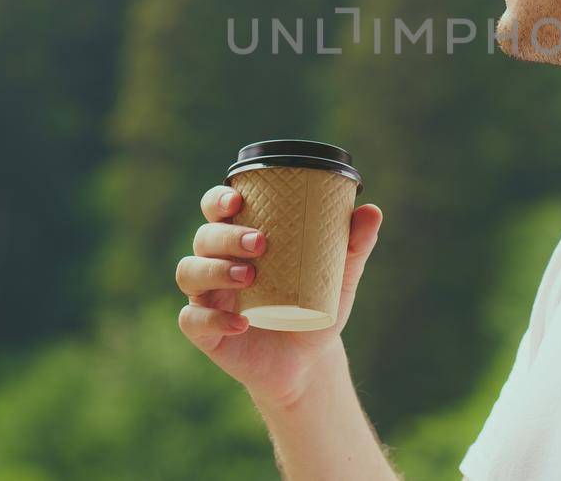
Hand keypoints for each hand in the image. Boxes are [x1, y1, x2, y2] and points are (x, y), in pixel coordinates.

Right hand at [176, 183, 383, 407]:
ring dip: (214, 270)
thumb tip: (371, 211)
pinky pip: (192, 321)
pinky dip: (214, 319)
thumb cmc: (316, 306)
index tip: (237, 200)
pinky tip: (242, 323)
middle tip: (261, 243)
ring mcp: (208, 298)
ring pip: (189, 272)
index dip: (218, 199)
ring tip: (250, 276)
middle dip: (226, 236)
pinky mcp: (206, 332)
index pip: (217, 210)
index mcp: (241, 241)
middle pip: (204, 238)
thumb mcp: (338, 276)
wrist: (310, 361)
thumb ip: (354, 244)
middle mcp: (217, 264)